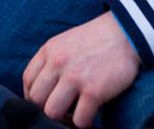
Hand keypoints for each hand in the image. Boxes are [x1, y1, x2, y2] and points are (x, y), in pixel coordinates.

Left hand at [23, 13, 139, 127]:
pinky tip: (90, 119)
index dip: (32, 97)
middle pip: (36, 99)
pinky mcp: (94, 91)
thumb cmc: (96, 41)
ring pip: (52, 112)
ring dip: (62, 120)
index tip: (43, 104)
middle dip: (45, 110)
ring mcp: (74, 77)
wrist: (126, 34)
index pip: (27, 80)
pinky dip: (83, 124)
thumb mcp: (65, 43)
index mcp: (49, 51)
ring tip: (73, 118)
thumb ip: (51, 61)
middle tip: (60, 113)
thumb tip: (43, 89)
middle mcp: (57, 63)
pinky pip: (80, 119)